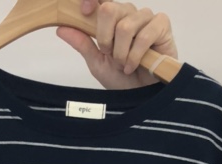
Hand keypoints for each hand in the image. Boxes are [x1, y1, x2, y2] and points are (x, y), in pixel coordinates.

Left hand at [56, 0, 177, 89]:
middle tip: (110, 55)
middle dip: (105, 38)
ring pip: (126, 26)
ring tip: (124, 65)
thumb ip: (82, 44)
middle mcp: (128, 13)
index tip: (85, 10)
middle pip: (109, 9)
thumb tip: (60, 28)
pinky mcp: (161, 25)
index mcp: (111, 18)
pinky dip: (136, 55)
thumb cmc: (121, 78)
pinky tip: (135, 65)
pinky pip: (145, 35)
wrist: (141, 95)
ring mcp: (145, 17)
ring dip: (122, 52)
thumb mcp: (97, 62)